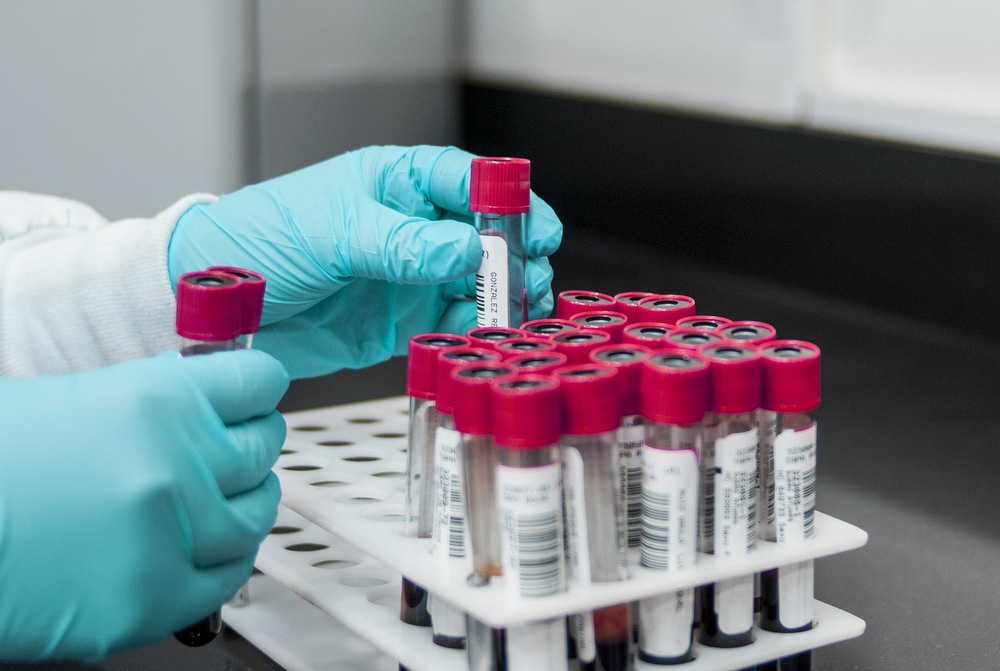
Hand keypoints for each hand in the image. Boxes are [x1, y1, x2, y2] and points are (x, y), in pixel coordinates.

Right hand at [0, 350, 288, 660]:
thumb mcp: (79, 401)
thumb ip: (157, 402)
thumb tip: (208, 402)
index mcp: (157, 399)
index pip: (259, 382)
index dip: (257, 389)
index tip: (254, 396)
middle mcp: (175, 464)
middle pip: (264, 447)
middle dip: (249, 443)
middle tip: (233, 448)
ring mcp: (171, 535)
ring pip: (257, 513)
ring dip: (245, 502)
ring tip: (224, 499)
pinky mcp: (154, 598)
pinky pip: (229, 576)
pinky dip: (227, 558)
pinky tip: (211, 547)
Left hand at [167, 145, 561, 377]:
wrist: (216, 304)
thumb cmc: (260, 240)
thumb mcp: (333, 233)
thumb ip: (403, 243)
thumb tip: (467, 249)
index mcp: (394, 185)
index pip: (466, 182)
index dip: (507, 202)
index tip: (536, 228)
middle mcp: (409, 229)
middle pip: (483, 237)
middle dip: (513, 258)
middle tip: (528, 282)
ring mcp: (407, 277)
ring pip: (473, 285)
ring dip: (496, 300)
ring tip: (509, 317)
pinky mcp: (398, 323)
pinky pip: (447, 325)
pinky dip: (467, 332)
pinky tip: (474, 337)